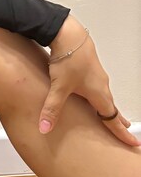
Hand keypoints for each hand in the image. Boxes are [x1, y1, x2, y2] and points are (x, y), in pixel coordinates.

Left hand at [42, 17, 138, 146]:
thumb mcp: (58, 87)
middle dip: (118, 121)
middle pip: (112, 108)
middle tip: (125, 131)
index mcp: (99, 94)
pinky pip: (98, 86)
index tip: (132, 143)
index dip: (122, 133)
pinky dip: (99, 96)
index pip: (113, 119)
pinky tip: (91, 94)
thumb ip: (52, 109)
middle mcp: (102, 85)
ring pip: (105, 96)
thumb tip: (45, 128)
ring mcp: (96, 75)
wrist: (69, 34)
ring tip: (109, 115)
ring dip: (109, 107)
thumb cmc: (68, 59)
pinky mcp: (89, 66)